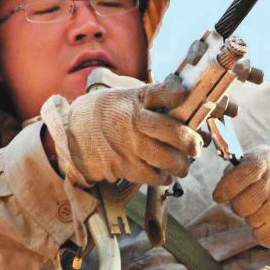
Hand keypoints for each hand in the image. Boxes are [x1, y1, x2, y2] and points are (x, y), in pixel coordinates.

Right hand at [42, 75, 198, 187]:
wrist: (74, 132)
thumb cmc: (109, 113)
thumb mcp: (128, 97)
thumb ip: (154, 100)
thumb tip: (189, 105)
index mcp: (137, 99)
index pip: (164, 92)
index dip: (179, 94)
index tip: (186, 97)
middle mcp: (134, 122)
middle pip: (174, 133)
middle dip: (192, 143)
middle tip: (195, 147)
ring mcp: (129, 146)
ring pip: (167, 160)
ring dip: (180, 165)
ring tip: (182, 165)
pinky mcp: (123, 166)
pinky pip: (151, 176)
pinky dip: (162, 178)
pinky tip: (164, 174)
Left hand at [212, 146, 269, 246]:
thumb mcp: (253, 160)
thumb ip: (233, 173)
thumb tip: (220, 193)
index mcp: (263, 162)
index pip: (239, 177)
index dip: (226, 189)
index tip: (219, 196)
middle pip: (241, 206)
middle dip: (240, 205)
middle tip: (252, 199)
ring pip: (251, 222)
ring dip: (254, 217)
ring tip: (268, 206)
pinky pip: (263, 237)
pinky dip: (264, 232)